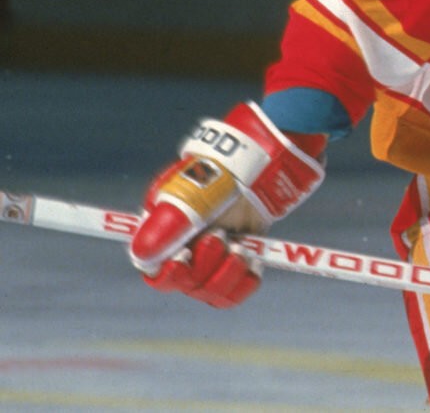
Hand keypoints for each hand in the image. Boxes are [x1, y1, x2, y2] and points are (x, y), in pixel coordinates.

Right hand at [130, 101, 324, 306]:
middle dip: (206, 265)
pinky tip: (254, 265)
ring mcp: (214, 254)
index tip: (185, 257)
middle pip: (186, 284)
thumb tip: (141, 257)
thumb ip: (165, 227)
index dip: (169, 273)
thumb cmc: (221, 175)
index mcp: (164, 232)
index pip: (155, 271)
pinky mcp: (239, 256)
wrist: (263, 163)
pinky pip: (236, 290)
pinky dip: (245, 282)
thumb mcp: (190, 199)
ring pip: (211, 291)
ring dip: (227, 275)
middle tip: (222, 236)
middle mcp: (186, 247)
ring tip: (241, 248)